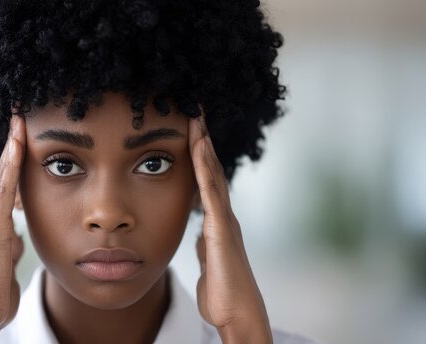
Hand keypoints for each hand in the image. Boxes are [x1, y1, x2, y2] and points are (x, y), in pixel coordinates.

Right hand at [0, 114, 25, 342]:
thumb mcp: (6, 263)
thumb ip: (10, 245)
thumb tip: (17, 235)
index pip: (4, 187)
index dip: (12, 161)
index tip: (22, 138)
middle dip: (10, 147)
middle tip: (18, 118)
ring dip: (10, 151)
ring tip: (18, 125)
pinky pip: (2, 195)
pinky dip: (9, 171)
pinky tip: (17, 152)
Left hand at [189, 112, 271, 342]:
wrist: (237, 313)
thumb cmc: (222, 290)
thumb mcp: (209, 258)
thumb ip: (206, 242)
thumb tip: (200, 233)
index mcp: (217, 221)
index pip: (206, 181)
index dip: (199, 156)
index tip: (189, 131)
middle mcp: (223, 216)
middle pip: (212, 171)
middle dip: (203, 142)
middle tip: (195, 112)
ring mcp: (225, 221)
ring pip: (214, 176)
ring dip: (204, 147)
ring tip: (197, 121)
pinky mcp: (222, 230)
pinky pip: (212, 193)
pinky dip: (206, 169)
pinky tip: (199, 149)